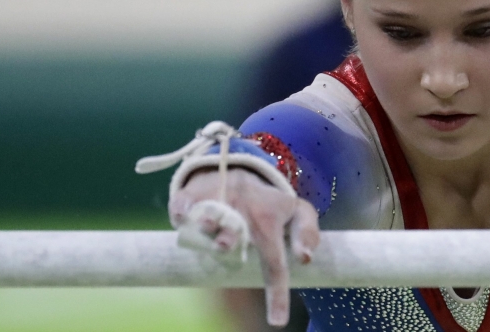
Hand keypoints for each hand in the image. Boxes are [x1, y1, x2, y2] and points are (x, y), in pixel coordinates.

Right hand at [169, 168, 319, 326]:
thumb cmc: (269, 204)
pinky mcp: (193, 194)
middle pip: (233, 233)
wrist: (239, 173)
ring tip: (205, 225)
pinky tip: (181, 216)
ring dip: (204, 222)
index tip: (276, 321)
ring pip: (207, 216)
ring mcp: (215, 201)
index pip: (274, 262)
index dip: (276, 292)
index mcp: (268, 222)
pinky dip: (181, 209)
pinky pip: (184, 202)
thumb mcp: (297, 213)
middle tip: (225, 245)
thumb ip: (308, 232)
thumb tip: (306, 258)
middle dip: (229, 239)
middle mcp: (241, 211)